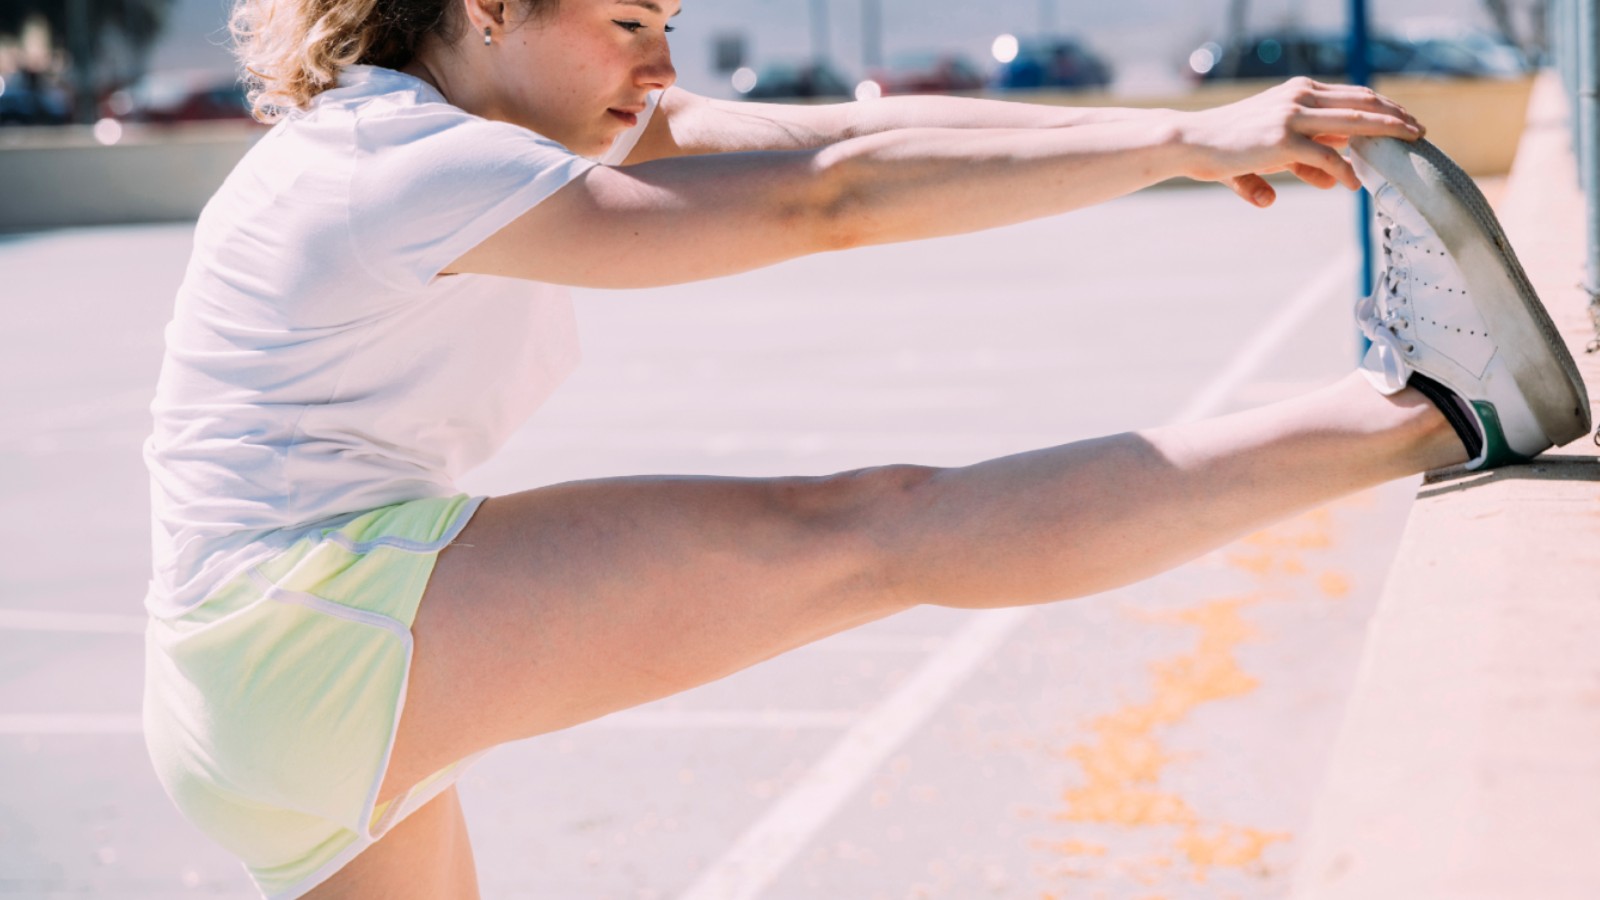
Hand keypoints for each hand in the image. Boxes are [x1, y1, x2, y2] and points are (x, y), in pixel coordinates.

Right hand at [1174, 77, 1425, 207]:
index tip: (1403, 118)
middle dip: (1395, 116)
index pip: (1351, 94)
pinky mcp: (1283, 141)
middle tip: (1419, 130)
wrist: (1191, 140)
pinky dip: (1343, 170)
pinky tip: (1353, 183)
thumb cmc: (1226, 144)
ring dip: (1386, 132)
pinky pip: (1325, 157)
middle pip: (1362, 102)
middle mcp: (1300, 97)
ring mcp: (1293, 117)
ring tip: (1408, 144)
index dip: (1381, 106)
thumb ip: (1301, 160)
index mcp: (1298, 91)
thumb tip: (1329, 181)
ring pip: (1353, 122)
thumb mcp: (1269, 146)